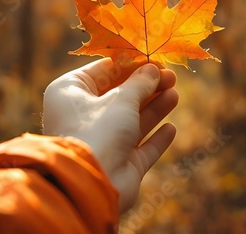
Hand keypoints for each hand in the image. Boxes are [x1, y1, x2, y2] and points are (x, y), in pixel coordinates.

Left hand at [43, 58, 177, 212]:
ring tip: (175, 94)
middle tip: (171, 77)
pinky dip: (155, 138)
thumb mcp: (121, 99)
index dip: (131, 65)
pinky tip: (171, 128)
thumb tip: (153, 70)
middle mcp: (83, 116)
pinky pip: (141, 147)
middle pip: (120, 96)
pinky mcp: (119, 164)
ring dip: (155, 107)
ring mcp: (102, 141)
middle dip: (147, 86)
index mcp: (70, 93)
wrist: (92, 184)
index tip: (155, 61)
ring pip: (133, 120)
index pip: (104, 71)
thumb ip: (140, 83)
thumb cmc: (98, 130)